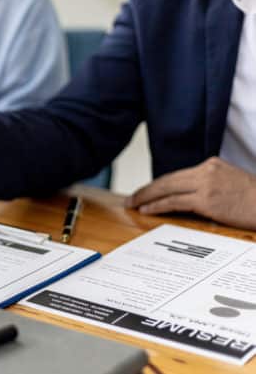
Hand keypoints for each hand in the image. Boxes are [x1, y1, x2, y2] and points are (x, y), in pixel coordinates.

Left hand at [125, 157, 255, 229]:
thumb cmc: (252, 199)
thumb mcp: (229, 183)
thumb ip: (207, 184)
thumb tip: (185, 196)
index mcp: (210, 164)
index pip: (176, 176)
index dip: (158, 185)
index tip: (145, 192)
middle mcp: (205, 170)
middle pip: (167, 180)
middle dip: (146, 190)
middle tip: (131, 198)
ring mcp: (205, 184)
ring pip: (166, 189)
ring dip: (146, 197)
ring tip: (133, 204)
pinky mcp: (206, 200)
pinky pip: (174, 202)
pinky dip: (157, 206)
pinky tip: (146, 210)